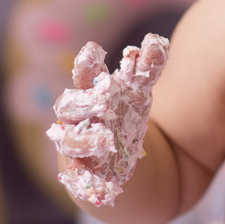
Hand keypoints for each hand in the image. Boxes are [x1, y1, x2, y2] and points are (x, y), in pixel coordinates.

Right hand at [46, 34, 168, 205]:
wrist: (122, 169)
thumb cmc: (124, 122)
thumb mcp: (139, 94)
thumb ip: (147, 68)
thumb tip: (156, 41)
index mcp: (89, 96)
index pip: (82, 77)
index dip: (86, 65)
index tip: (93, 50)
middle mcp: (79, 121)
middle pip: (68, 107)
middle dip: (83, 102)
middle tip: (102, 99)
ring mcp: (80, 150)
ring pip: (70, 143)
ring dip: (85, 141)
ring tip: (106, 140)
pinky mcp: (87, 178)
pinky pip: (81, 179)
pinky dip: (86, 179)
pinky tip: (99, 181)